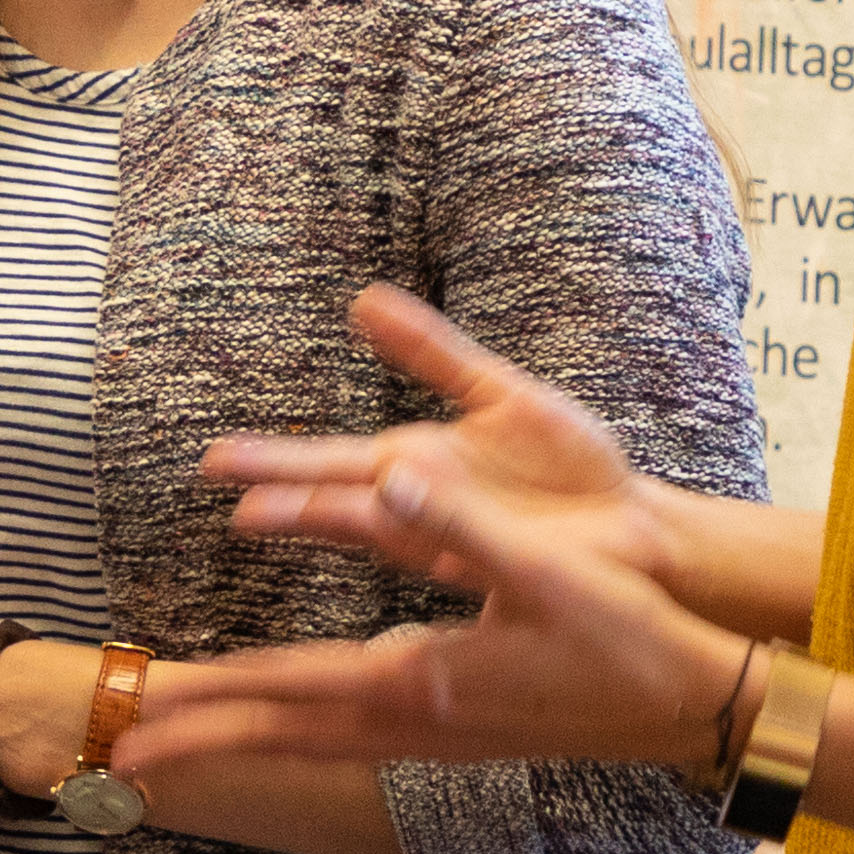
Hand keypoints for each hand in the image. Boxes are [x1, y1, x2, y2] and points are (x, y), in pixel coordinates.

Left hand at [128, 451, 755, 785]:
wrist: (694, 704)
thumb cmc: (627, 633)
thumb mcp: (544, 567)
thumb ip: (461, 519)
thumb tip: (385, 475)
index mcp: (419, 683)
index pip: (287, 693)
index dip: (206, 705)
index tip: (134, 725)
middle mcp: (416, 720)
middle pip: (283, 731)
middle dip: (202, 738)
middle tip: (119, 758)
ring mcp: (439, 735)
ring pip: (315, 740)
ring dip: (246, 737)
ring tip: (184, 744)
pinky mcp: (462, 732)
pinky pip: (352, 738)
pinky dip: (302, 732)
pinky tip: (298, 725)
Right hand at [208, 285, 665, 566]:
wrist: (638, 528)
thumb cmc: (572, 471)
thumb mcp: (501, 394)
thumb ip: (434, 352)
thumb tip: (363, 299)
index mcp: (418, 468)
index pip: (330, 466)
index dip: (275, 463)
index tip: (216, 462)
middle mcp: (426, 506)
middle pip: (340, 501)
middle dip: (284, 496)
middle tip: (224, 494)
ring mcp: (461, 535)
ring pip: (380, 527)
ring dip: (327, 519)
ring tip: (266, 515)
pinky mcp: (506, 553)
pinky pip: (454, 546)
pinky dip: (419, 533)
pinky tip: (385, 512)